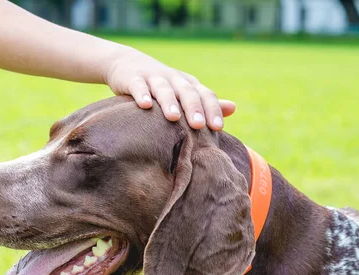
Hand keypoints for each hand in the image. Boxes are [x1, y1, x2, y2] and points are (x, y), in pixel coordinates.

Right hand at [104, 47, 235, 129]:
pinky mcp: (133, 79)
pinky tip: (145, 105)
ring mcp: (152, 78)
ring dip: (169, 102)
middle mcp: (173, 79)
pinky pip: (138, 86)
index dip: (212, 109)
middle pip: (186, 92)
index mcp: (187, 84)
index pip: (204, 95)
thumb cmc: (159, 85)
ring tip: (173, 117)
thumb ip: (204, 102)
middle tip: (199, 125)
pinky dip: (142, 94)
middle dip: (193, 108)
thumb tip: (233, 109)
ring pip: (163, 89)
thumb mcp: (182, 91)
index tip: (218, 128)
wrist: (126, 63)